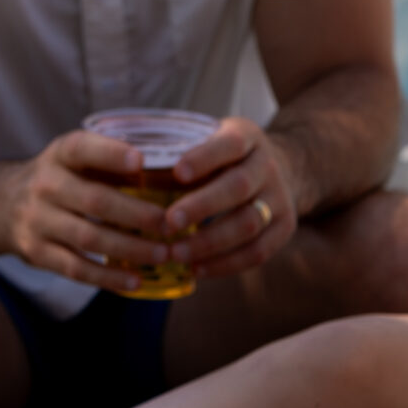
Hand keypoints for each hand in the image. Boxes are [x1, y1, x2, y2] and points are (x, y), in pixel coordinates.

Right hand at [0, 129, 176, 291]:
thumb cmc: (59, 180)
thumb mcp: (75, 160)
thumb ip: (112, 164)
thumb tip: (174, 174)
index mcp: (60, 155)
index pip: (82, 148)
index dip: (111, 154)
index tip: (141, 162)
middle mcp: (45, 185)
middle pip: (95, 201)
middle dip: (137, 215)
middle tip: (172, 226)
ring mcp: (38, 220)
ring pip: (89, 238)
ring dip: (131, 249)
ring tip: (165, 254)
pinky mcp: (36, 252)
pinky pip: (76, 268)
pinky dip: (108, 278)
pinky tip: (136, 281)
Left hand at [158, 118, 298, 279]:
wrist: (282, 168)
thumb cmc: (224, 156)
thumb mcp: (209, 138)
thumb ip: (177, 151)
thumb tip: (123, 175)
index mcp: (246, 137)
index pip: (229, 144)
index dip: (205, 158)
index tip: (176, 172)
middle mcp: (268, 166)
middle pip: (238, 187)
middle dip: (202, 207)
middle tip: (168, 223)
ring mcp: (281, 199)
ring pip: (250, 224)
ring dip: (210, 242)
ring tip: (176, 253)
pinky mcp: (285, 227)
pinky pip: (258, 252)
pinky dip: (226, 264)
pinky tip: (197, 269)